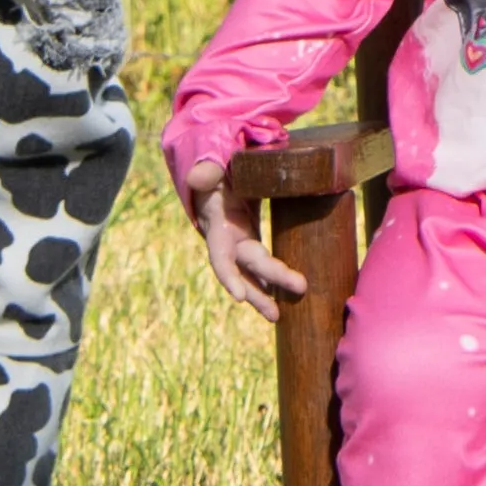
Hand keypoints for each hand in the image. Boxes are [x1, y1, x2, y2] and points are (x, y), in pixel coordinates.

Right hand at [185, 174, 308, 323]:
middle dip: (261, 289)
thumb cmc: (214, 171)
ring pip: (253, 272)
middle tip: (281, 309)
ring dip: (266, 293)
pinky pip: (261, 262)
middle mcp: (228, 239)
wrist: (216, 173)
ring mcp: (240, 240)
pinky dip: (272, 277)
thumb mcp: (210, 169)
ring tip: (277, 316)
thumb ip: (206, 172)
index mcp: (218, 225)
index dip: (227, 276)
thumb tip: (199, 178)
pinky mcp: (251, 237)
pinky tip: (287, 292)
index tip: (238, 297)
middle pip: (246, 267)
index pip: (220, 256)